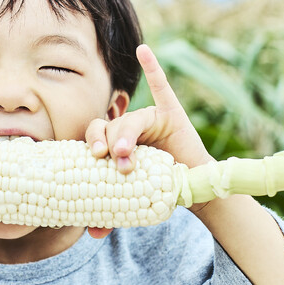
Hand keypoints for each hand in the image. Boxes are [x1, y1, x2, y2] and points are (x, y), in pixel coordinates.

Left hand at [85, 44, 213, 238]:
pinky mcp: (172, 113)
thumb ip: (111, 212)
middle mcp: (128, 127)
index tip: (92, 157)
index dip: (91, 142)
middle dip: (109, 142)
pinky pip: (162, 86)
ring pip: (132, 119)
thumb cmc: (156, 190)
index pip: (95, 134)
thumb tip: (91, 233)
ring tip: (126, 157)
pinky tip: (143, 50)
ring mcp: (150, 118)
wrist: (192, 191)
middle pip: (110, 126)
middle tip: (111, 160)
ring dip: (126, 136)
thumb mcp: (130, 200)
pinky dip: (152, 67)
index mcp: (113, 143)